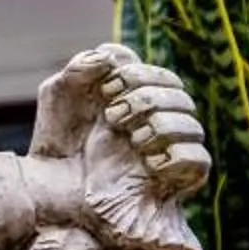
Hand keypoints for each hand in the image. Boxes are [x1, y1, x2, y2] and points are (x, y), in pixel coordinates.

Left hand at [30, 45, 208, 249]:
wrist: (50, 192)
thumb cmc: (56, 143)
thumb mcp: (58, 96)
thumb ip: (81, 68)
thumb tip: (111, 57)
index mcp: (134, 97)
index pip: (156, 72)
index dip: (136, 72)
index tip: (105, 88)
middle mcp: (156, 120)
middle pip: (178, 92)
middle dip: (146, 98)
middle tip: (114, 117)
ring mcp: (168, 150)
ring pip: (192, 124)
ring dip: (160, 126)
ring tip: (132, 140)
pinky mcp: (176, 180)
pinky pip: (198, 159)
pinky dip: (174, 155)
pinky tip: (148, 162)